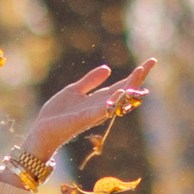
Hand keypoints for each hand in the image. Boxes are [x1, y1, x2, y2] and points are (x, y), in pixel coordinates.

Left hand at [23, 58, 155, 164]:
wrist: (43, 131)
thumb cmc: (57, 114)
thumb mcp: (74, 90)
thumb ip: (90, 81)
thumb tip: (108, 69)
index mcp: (98, 99)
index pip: (121, 85)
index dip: (135, 75)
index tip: (150, 62)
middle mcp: (100, 107)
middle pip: (123, 91)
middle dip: (137, 78)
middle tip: (149, 64)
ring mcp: (93, 114)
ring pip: (116, 100)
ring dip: (129, 87)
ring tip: (140, 73)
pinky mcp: (83, 119)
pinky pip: (100, 110)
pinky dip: (110, 103)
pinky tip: (119, 93)